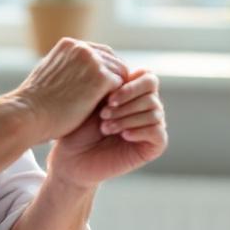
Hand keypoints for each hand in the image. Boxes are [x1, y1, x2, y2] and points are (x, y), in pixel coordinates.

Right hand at [9, 38, 126, 143]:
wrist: (27, 115)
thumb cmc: (35, 105)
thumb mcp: (50, 76)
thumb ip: (67, 70)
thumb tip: (83, 78)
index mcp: (69, 45)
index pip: (100, 52)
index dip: (106, 71)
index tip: (106, 90)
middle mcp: (81, 47)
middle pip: (113, 59)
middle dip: (115, 79)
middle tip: (116, 100)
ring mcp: (92, 61)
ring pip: (120, 72)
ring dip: (118, 90)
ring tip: (114, 108)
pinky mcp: (101, 78)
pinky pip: (122, 85)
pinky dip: (119, 99)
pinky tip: (111, 113)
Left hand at [45, 69, 166, 188]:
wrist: (72, 158)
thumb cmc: (78, 127)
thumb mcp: (92, 100)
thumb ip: (111, 83)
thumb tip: (125, 71)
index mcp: (134, 92)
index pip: (147, 77)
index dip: (130, 86)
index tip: (108, 99)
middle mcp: (146, 107)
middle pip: (151, 93)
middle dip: (126, 103)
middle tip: (104, 114)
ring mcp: (152, 125)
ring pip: (154, 112)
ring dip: (128, 118)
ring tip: (106, 128)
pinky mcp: (155, 146)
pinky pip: (158, 132)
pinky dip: (139, 131)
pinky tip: (123, 135)